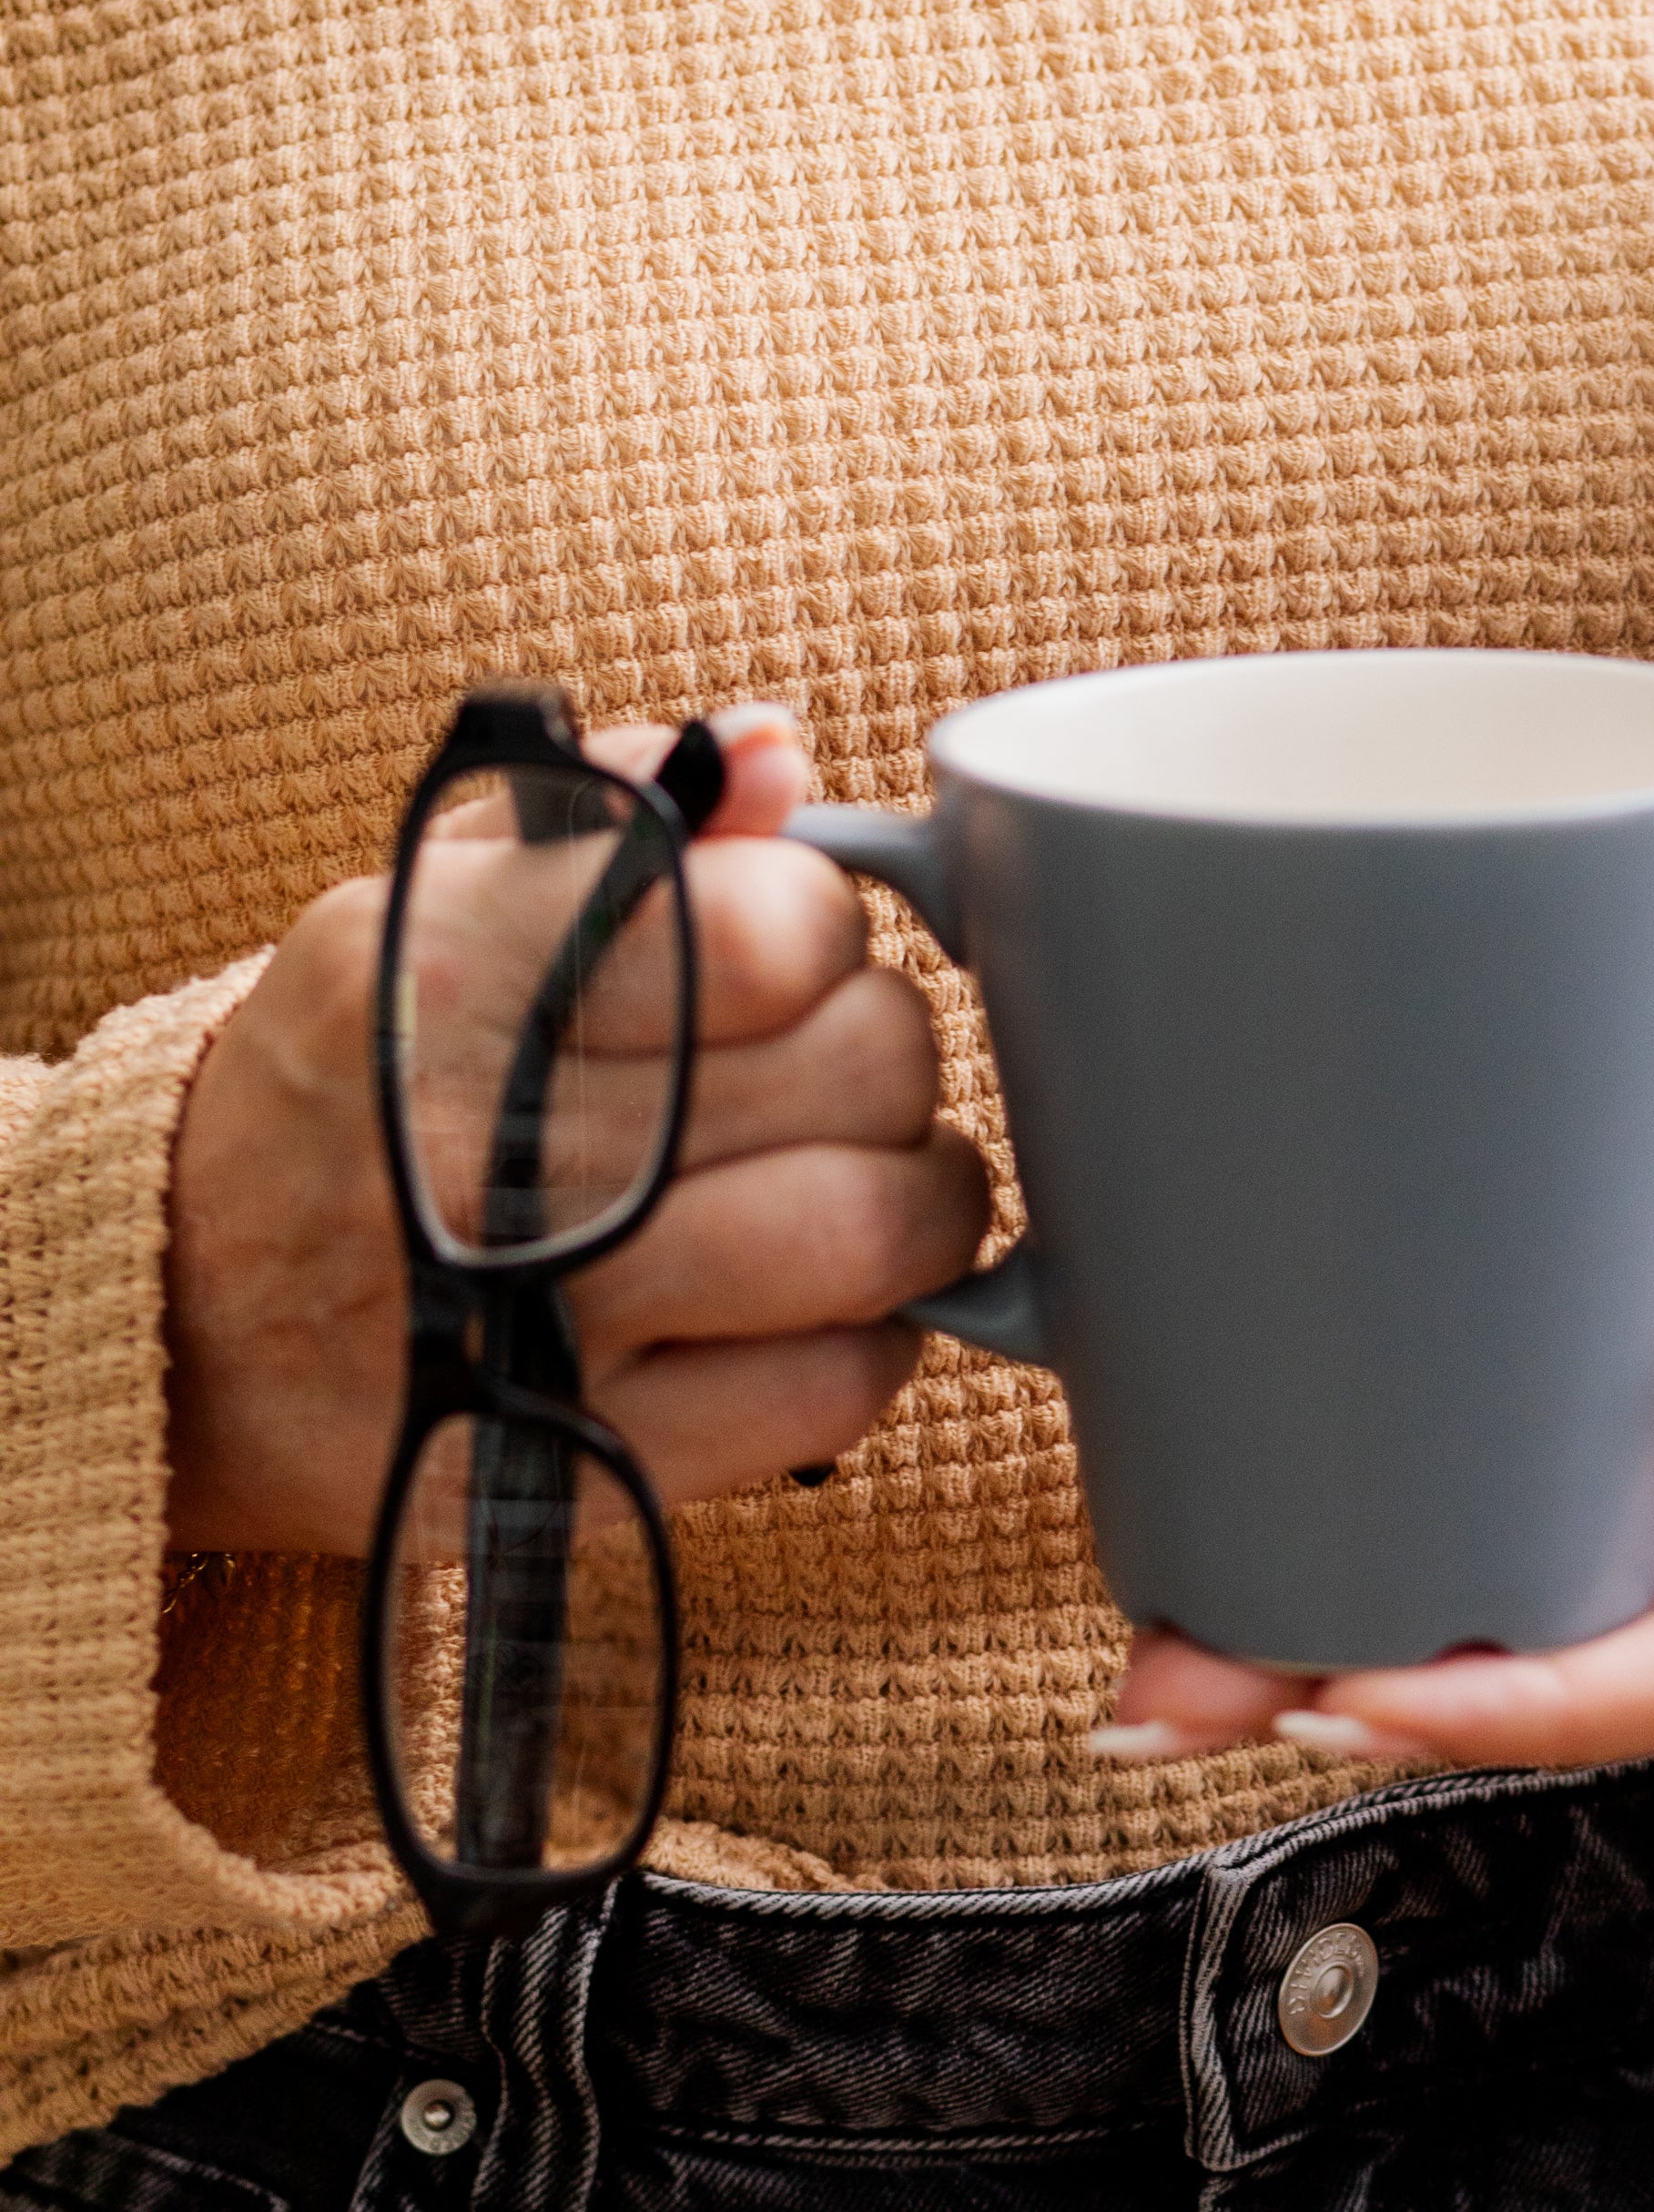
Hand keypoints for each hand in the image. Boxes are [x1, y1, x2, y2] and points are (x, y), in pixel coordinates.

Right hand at [165, 709, 992, 1554]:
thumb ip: (616, 813)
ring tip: (881, 1180)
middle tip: (841, 1072)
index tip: (791, 957)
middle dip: (887, 1058)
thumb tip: (779, 754)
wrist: (173, 1315)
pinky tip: (818, 1302)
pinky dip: (873, 1336)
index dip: (824, 931)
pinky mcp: (586, 1457)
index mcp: (449, 975)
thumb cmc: (347, 1085)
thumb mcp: (431, 905)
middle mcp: (490, 1146)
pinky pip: (834, 1384)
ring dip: (923, 1201)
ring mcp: (541, 1319)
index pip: (769, 925)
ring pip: (869, 1232)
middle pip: (857, 1070)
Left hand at [1100, 1052, 1653, 1776]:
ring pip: (1564, 1602)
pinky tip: (1296, 1505)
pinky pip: (1585, 1511)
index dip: (1545, 1701)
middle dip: (1374, 1694)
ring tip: (1156, 1630)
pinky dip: (1440, 1525)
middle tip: (1151, 1689)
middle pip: (1595, 1665)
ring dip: (1366, 1629)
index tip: (1365, 1692)